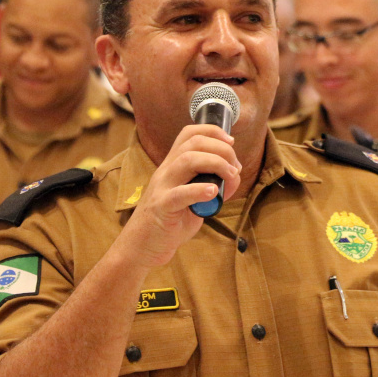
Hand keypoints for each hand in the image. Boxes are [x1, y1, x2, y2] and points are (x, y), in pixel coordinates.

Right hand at [117, 124, 240, 268]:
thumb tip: (233, 176)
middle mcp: (166, 171)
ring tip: (230, 177)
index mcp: (172, 165)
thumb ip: (210, 185)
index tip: (231, 141)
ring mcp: (162, 187)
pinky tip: (213, 193)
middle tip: (235, 168)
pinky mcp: (161, 207)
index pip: (189, 134)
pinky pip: (180, 194)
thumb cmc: (170, 221)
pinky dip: (199, 190)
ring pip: (187, 161)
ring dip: (216, 164)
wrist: (142, 245)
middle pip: (193, 144)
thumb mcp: (192, 198)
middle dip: (221, 149)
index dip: (212, 131)